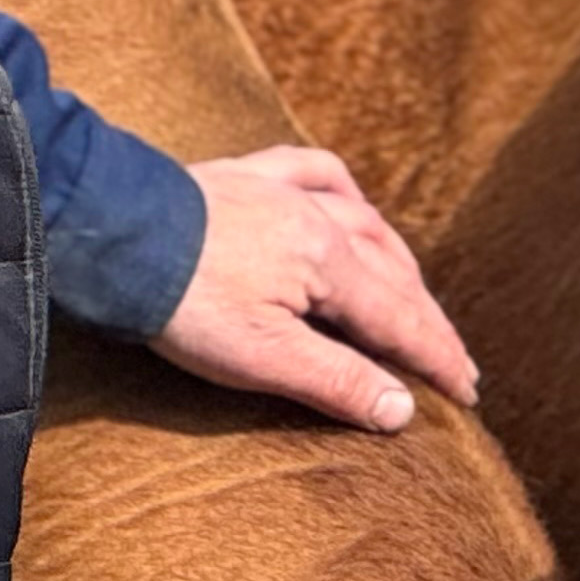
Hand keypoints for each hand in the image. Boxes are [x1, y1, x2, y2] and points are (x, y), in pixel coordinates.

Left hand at [151, 145, 482, 432]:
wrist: (111, 235)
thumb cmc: (183, 305)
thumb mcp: (261, 357)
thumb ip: (336, 381)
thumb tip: (402, 409)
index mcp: (330, 266)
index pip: (400, 321)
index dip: (437, 358)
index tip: (468, 391)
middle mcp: (321, 221)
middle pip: (394, 274)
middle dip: (427, 320)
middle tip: (454, 359)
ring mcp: (286, 193)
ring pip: (366, 222)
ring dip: (398, 263)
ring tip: (415, 292)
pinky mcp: (249, 177)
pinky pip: (316, 171)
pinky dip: (344, 190)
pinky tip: (352, 202)